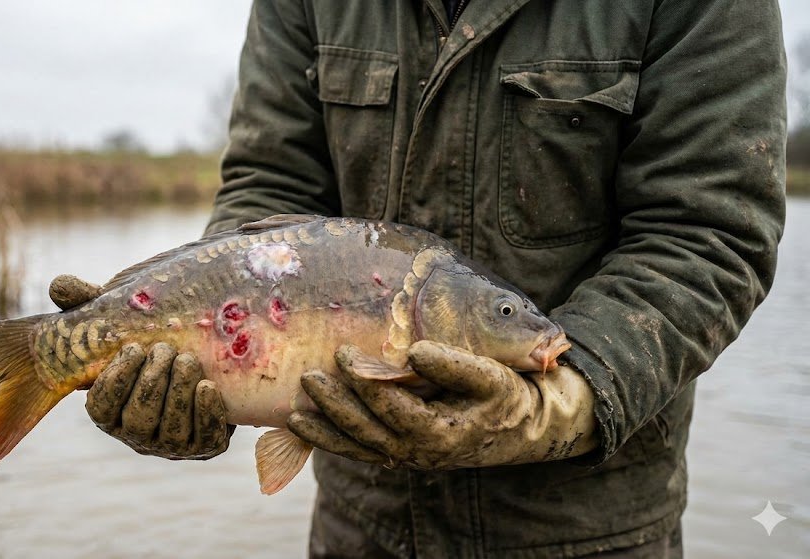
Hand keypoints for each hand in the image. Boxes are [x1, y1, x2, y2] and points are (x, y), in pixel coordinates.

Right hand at [48, 274, 233, 459]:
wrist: (203, 361)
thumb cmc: (149, 342)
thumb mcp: (121, 322)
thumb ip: (88, 304)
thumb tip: (58, 286)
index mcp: (109, 410)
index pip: (102, 407)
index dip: (116, 380)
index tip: (133, 349)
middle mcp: (136, 434)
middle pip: (139, 419)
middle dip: (151, 383)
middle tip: (164, 350)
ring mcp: (171, 445)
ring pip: (171, 431)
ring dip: (178, 393)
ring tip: (187, 360)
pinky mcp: (205, 446)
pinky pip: (205, 438)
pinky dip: (206, 412)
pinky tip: (207, 386)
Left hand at [287, 341, 596, 468]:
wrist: (522, 429)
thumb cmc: (507, 397)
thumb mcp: (490, 377)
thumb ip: (454, 364)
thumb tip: (413, 350)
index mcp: (440, 432)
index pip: (391, 407)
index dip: (365, 380)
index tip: (345, 353)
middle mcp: (419, 452)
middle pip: (366, 430)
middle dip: (334, 405)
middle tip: (309, 376)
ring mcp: (408, 457)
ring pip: (358, 448)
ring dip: (324, 432)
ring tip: (292, 413)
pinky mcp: (402, 453)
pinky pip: (361, 452)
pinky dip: (332, 443)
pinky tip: (306, 429)